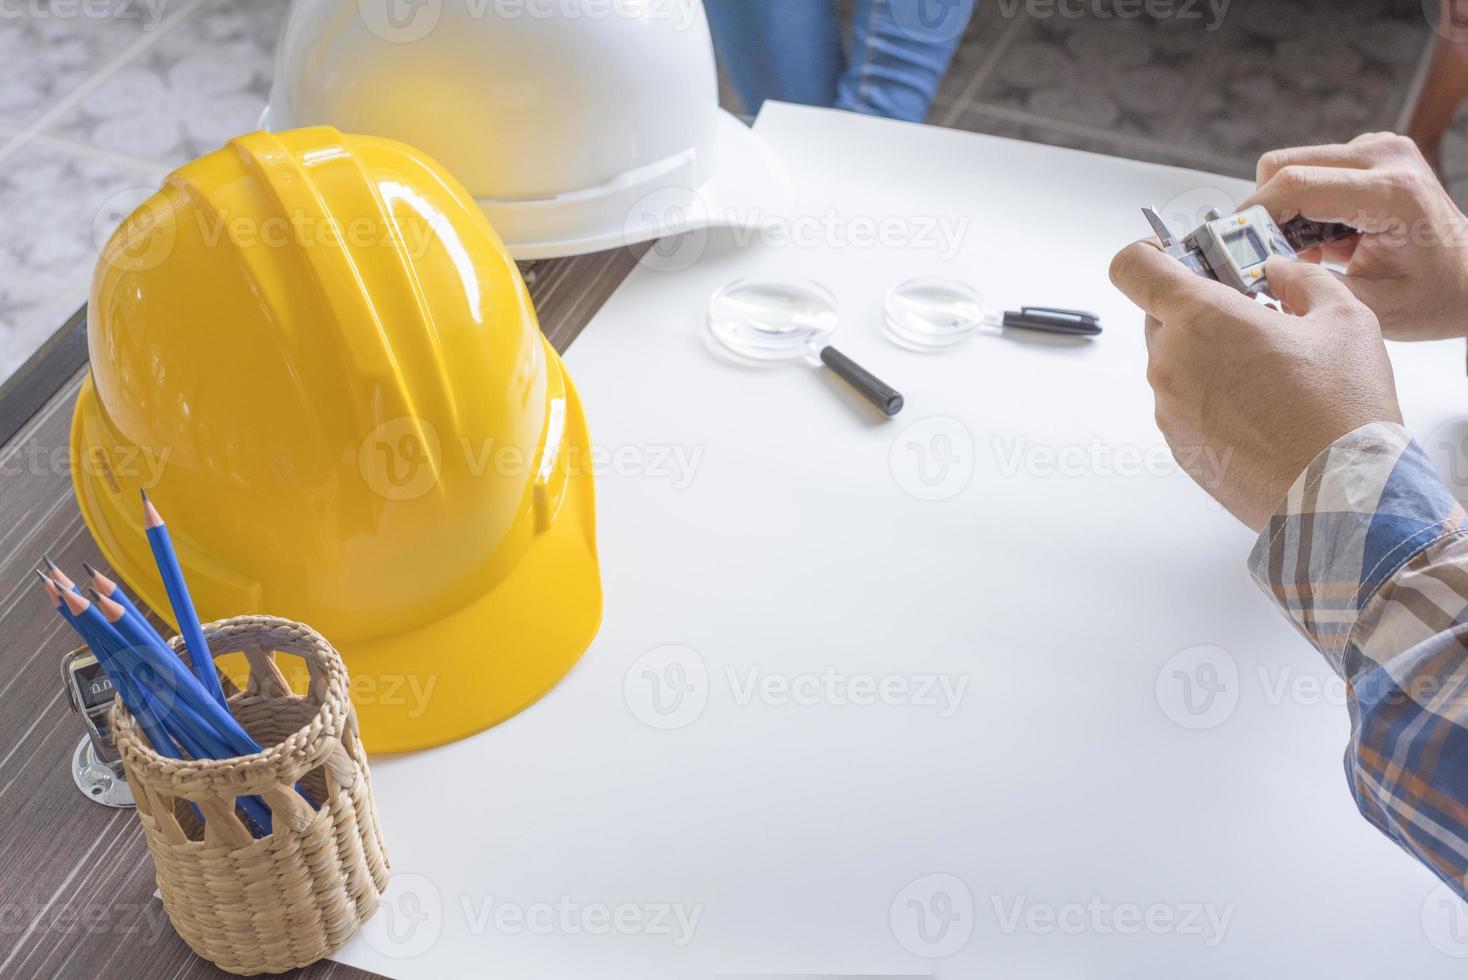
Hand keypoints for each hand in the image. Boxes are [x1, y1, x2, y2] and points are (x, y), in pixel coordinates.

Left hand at [1109, 241, 1402, 530]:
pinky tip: (1258, 407)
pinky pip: (1183, 402)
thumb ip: (1301, 280)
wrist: (1339, 498)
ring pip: (1173, 360)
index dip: (1148, 254)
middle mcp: (1171, 362)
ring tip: (1265, 369)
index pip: (1133, 267)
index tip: (1174, 254)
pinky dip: (1209, 395)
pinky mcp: (1177, 444)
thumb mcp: (1344, 318)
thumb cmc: (1341, 411)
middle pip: (1159, 314)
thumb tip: (1277, 272)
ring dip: (1207, 355)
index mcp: (1201, 319)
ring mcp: (1168, 408)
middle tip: (1248, 315)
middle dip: (1198, 309)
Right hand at [1246, 132, 1467, 341]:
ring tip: (1311, 251)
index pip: (1296, 184)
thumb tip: (1258, 273)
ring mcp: (1377, 150)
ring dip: (1285, 211)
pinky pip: (1310, 170)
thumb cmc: (1435, 294)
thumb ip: (1310, 287)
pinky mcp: (1369, 153)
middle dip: (1264, 214)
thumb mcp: (1371, 306)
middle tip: (1271, 256)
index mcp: (1391, 192)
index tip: (1229, 245)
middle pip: (1283, 166)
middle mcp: (1385, 157)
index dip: (1251, 215)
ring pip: (1291, 167)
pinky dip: (1302, 206)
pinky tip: (1327, 238)